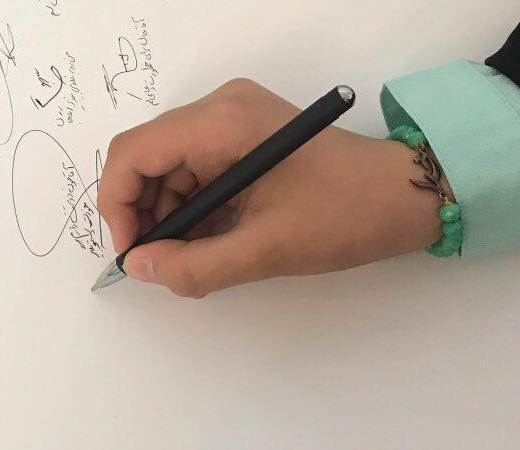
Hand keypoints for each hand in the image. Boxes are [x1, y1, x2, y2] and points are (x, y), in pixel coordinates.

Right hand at [96, 78, 445, 297]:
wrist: (401, 196)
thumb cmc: (343, 215)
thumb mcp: (264, 250)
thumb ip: (194, 266)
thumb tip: (140, 269)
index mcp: (222, 123)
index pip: (133, 153)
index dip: (118, 207)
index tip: (134, 256)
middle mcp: (220, 111)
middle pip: (146, 160)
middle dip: (142, 217)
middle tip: (159, 266)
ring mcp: (232, 123)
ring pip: (167, 171)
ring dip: (167, 220)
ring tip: (188, 262)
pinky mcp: (243, 141)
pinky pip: (195, 175)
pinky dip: (191, 213)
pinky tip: (206, 245)